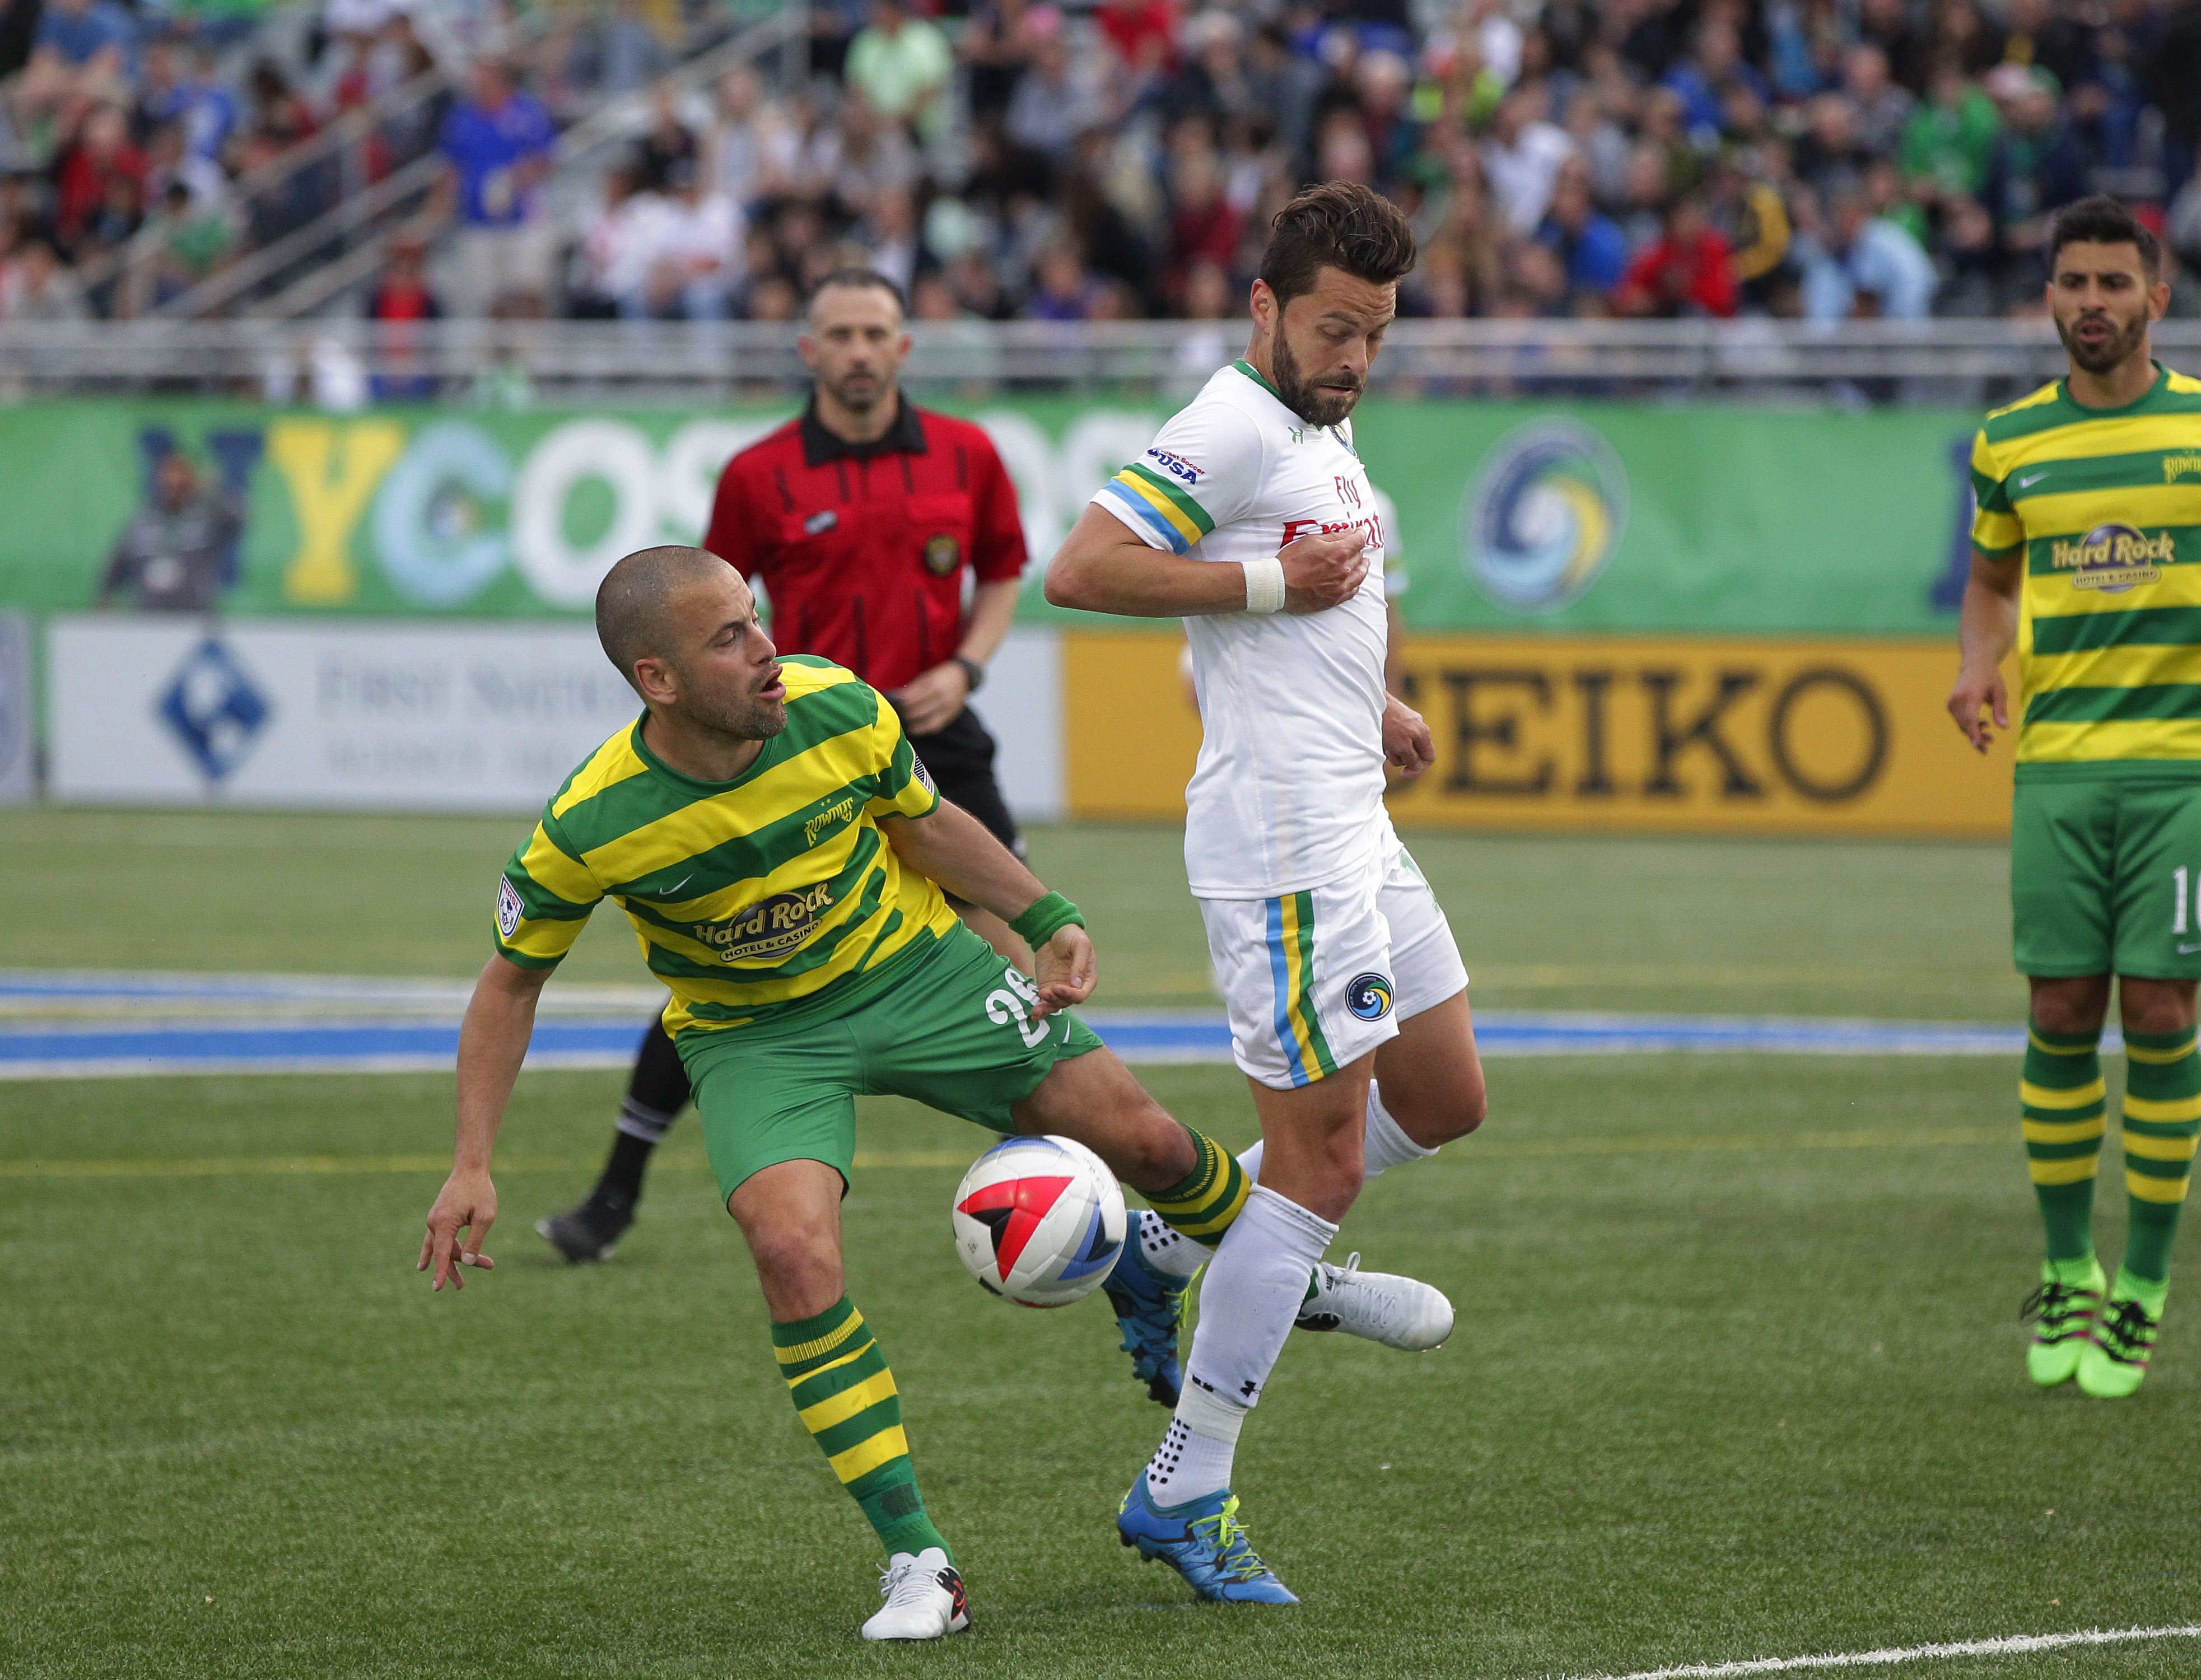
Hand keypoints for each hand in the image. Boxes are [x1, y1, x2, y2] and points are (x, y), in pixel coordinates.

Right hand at [418, 1166, 497, 1290]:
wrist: (470, 1169)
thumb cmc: (480, 1191)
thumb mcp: (485, 1217)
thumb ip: (475, 1240)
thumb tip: (467, 1262)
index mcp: (444, 1223)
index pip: (441, 1254)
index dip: (441, 1272)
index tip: (438, 1288)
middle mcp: (434, 1223)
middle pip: (444, 1252)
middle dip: (455, 1268)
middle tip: (460, 1287)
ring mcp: (435, 1220)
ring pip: (444, 1246)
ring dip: (458, 1258)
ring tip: (485, 1266)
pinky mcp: (439, 1218)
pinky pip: (438, 1239)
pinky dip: (439, 1251)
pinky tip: (424, 1265)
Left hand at [888, 660, 970, 736]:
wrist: (964, 677)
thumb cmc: (941, 675)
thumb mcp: (927, 676)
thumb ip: (913, 687)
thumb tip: (897, 697)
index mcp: (935, 684)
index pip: (914, 697)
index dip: (901, 702)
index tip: (892, 704)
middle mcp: (942, 697)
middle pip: (918, 710)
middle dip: (905, 713)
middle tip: (894, 714)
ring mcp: (947, 708)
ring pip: (926, 721)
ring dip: (912, 723)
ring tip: (901, 723)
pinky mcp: (949, 716)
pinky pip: (934, 726)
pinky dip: (922, 729)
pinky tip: (913, 728)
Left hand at [1032, 924, 1094, 1017]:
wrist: (1053, 930)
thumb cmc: (1071, 935)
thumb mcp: (1080, 945)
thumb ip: (1080, 964)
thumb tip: (1076, 984)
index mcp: (1088, 978)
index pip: (1081, 994)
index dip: (1070, 994)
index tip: (1057, 987)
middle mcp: (1075, 987)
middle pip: (1068, 1002)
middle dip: (1056, 999)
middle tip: (1045, 992)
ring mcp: (1061, 988)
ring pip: (1056, 1005)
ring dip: (1047, 1007)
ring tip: (1037, 1007)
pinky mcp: (1048, 988)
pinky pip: (1045, 1002)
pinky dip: (1040, 1009)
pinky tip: (1034, 1014)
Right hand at [1279, 529, 1368, 613]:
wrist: (1279, 585)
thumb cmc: (1291, 561)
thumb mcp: (1310, 541)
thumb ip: (1332, 536)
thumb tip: (1349, 532)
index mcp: (1339, 553)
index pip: (1358, 541)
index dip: (1360, 534)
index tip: (1360, 531)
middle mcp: (1343, 570)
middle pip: (1359, 557)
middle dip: (1358, 549)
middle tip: (1356, 546)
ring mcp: (1340, 586)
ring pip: (1360, 575)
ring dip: (1363, 567)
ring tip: (1364, 563)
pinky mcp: (1334, 599)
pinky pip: (1352, 591)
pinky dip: (1356, 584)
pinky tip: (1356, 580)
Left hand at [1382, 694, 1434, 776]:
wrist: (1371, 702)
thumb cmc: (1387, 724)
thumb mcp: (1402, 747)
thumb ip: (1412, 759)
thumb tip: (1418, 766)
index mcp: (1424, 734)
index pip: (1429, 758)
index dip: (1418, 769)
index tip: (1403, 773)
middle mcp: (1419, 726)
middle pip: (1415, 753)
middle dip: (1402, 758)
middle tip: (1390, 753)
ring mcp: (1408, 721)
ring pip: (1404, 745)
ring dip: (1394, 750)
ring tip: (1384, 744)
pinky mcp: (1397, 718)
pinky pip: (1396, 737)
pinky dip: (1389, 742)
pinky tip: (1380, 738)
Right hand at [1947, 663, 2007, 753]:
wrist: (1974, 664)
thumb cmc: (1990, 677)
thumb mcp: (2000, 691)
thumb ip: (2001, 710)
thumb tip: (2004, 728)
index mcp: (1971, 694)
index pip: (1970, 717)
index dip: (1973, 732)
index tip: (1976, 744)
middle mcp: (1958, 699)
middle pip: (1966, 724)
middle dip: (1977, 737)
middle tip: (1990, 744)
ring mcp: (1952, 702)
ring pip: (1961, 724)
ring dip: (1974, 733)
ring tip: (1989, 737)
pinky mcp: (1950, 704)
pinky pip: (1959, 720)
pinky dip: (1969, 726)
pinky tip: (1982, 725)